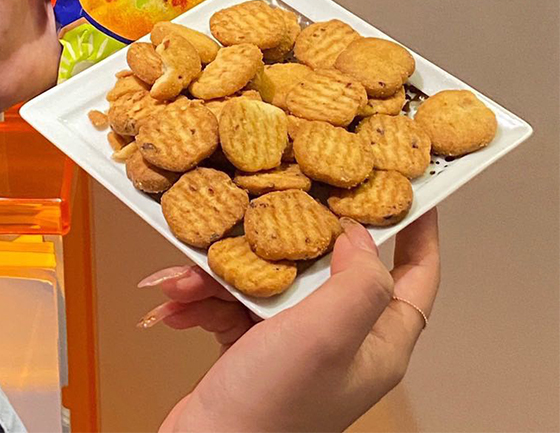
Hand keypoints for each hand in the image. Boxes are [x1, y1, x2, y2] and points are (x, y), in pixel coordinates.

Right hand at [146, 210, 439, 432]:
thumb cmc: (272, 408)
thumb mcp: (326, 335)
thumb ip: (357, 282)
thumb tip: (359, 236)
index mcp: (376, 341)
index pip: (416, 275)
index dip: (418, 230)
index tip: (409, 186)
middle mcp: (342, 338)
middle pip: (330, 263)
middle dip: (286, 237)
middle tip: (272, 200)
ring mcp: (295, 340)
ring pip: (270, 277)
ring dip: (223, 273)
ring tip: (187, 280)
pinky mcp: (253, 342)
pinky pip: (234, 300)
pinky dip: (204, 298)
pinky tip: (177, 302)